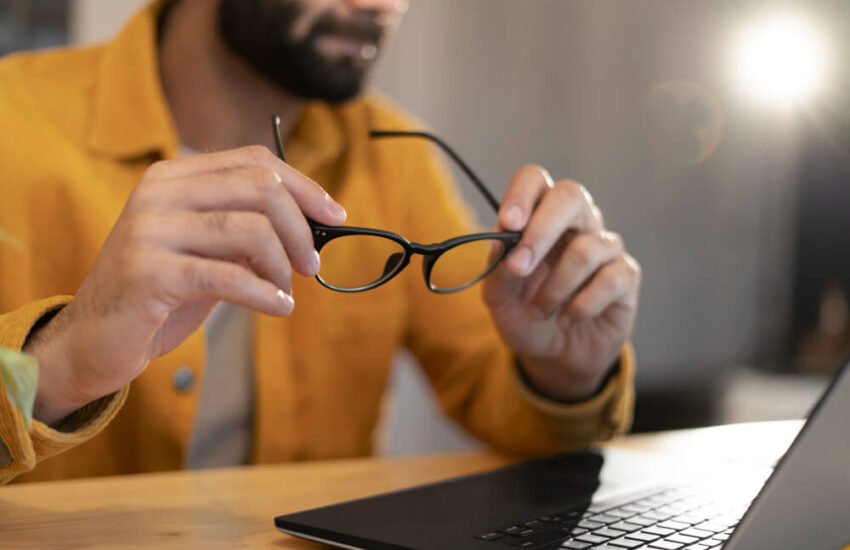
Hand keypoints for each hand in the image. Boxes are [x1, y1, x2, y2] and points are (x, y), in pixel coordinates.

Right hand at [26, 146, 345, 424]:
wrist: (93, 340)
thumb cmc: (161, 294)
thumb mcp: (208, 251)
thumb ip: (248, 230)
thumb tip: (315, 225)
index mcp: (173, 177)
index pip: (254, 161)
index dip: (304, 186)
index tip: (335, 216)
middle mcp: (158, 192)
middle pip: (260, 187)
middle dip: (301, 227)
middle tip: (312, 264)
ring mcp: (149, 230)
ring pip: (250, 229)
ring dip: (283, 264)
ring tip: (288, 290)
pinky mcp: (148, 272)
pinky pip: (229, 276)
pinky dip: (266, 293)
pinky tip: (280, 307)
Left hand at [483, 165, 640, 401]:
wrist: (554, 356)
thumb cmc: (525, 317)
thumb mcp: (499, 300)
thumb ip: (497, 269)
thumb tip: (500, 238)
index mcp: (539, 216)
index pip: (535, 179)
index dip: (522, 194)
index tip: (508, 223)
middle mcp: (576, 221)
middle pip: (571, 194)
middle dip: (542, 230)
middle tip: (519, 267)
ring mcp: (604, 246)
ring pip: (585, 249)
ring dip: (554, 288)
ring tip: (539, 312)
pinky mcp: (626, 274)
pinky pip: (609, 280)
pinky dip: (580, 306)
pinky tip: (567, 319)